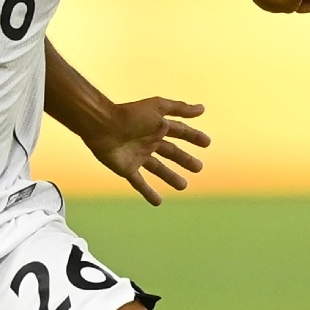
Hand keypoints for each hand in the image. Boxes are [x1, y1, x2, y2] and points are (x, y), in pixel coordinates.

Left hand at [81, 96, 210, 205]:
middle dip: (185, 159)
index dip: (193, 137)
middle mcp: (149, 141)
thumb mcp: (158, 108)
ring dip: (171, 177)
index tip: (207, 143)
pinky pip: (140, 183)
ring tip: (184, 186)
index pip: (180, 132)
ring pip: (158, 168)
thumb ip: (180, 108)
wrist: (102, 126)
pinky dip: (148, 192)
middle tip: (199, 168)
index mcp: (157, 126)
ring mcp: (138, 156)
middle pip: (171, 152)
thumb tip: (202, 108)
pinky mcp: (127, 169)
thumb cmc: (131, 115)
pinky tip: (158, 202)